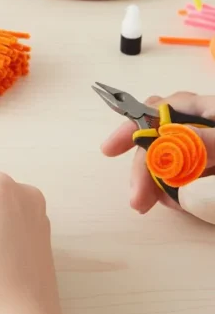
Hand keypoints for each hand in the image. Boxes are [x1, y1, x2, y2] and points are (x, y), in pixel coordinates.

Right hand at [101, 91, 214, 214]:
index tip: (108, 151)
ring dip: (159, 183)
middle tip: (137, 199)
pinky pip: (183, 176)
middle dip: (143, 169)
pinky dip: (177, 190)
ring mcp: (205, 149)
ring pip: (167, 160)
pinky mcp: (207, 172)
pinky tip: (179, 201)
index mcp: (204, 109)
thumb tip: (172, 137)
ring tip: (169, 204)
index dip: (130, 128)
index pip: (157, 111)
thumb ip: (209, 141)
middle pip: (156, 139)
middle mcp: (200, 125)